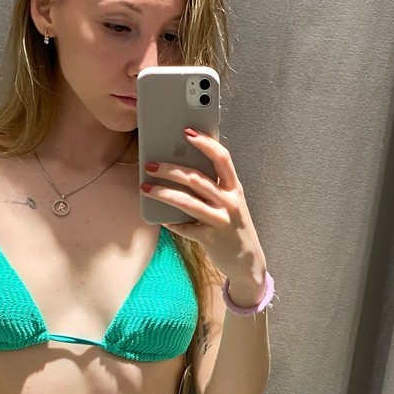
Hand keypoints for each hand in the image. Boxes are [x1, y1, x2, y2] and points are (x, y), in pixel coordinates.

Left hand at [141, 128, 266, 298]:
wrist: (248, 262)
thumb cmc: (233, 227)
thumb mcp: (230, 203)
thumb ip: (214, 187)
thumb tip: (181, 169)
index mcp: (234, 188)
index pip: (222, 158)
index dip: (205, 143)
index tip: (186, 132)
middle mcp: (230, 202)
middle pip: (197, 178)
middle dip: (170, 169)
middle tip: (150, 164)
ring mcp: (221, 220)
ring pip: (187, 201)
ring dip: (163, 192)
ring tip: (146, 187)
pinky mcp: (211, 238)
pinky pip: (185, 227)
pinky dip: (171, 223)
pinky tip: (162, 220)